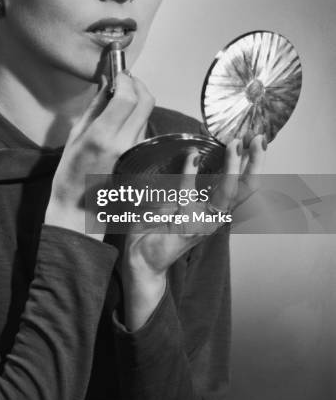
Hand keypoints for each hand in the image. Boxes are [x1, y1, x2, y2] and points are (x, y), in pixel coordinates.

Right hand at [45, 73, 154, 238]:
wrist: (80, 211)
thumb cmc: (71, 175)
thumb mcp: (75, 136)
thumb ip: (95, 107)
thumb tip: (107, 83)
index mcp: (103, 136)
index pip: (127, 97)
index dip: (126, 79)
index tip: (119, 73)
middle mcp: (124, 143)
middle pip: (146, 102)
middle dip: (138, 85)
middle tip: (125, 80)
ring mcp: (135, 152)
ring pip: (147, 115)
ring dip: (138, 100)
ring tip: (121, 99)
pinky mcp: (141, 158)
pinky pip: (144, 129)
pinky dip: (137, 117)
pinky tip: (123, 119)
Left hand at [121, 135, 266, 328]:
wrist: (141, 260)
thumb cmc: (158, 230)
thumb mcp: (178, 201)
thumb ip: (190, 182)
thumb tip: (196, 154)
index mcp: (216, 211)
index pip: (245, 186)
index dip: (254, 164)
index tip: (258, 140)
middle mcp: (215, 218)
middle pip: (247, 190)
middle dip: (255, 163)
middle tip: (257, 138)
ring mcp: (203, 224)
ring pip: (227, 194)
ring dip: (232, 167)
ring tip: (234, 145)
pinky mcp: (186, 227)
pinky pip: (189, 196)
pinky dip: (190, 174)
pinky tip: (192, 157)